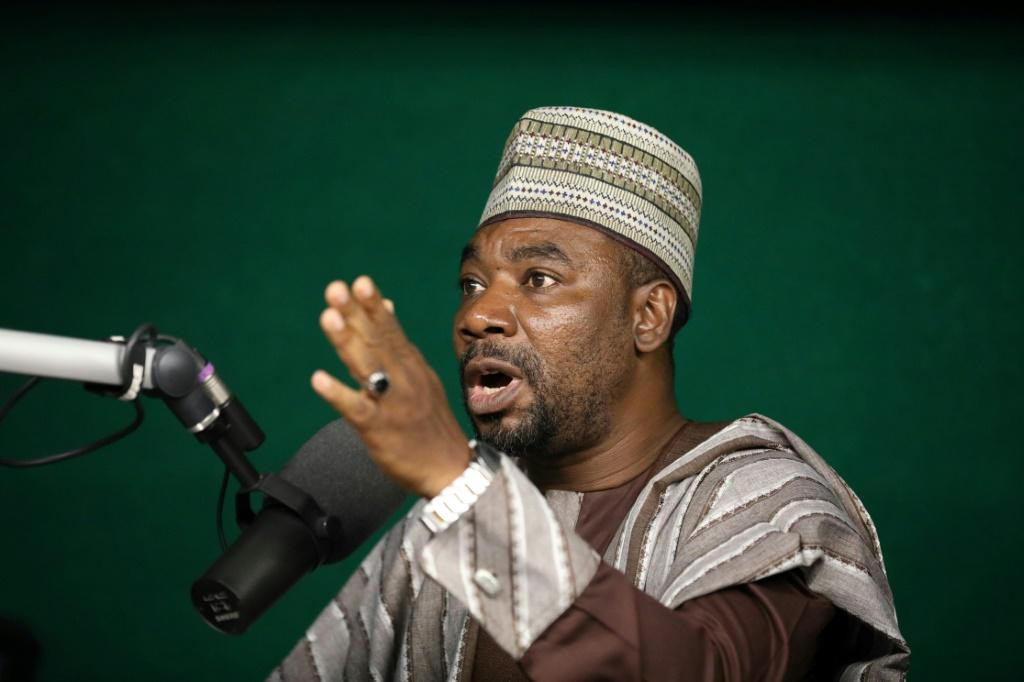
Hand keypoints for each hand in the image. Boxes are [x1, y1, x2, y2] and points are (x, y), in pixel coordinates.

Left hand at [311, 276, 470, 497]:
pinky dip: (338, 394)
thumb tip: (383, 304)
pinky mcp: (380, 430)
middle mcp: (404, 379)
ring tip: (328, 318)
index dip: (373, 307)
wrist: (451, 469)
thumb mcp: (421, 376)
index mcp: (411, 365)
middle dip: (357, 314)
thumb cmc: (429, 421)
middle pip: (378, 342)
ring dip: (347, 342)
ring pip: (367, 368)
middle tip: (337, 289)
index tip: (359, 282)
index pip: (390, 331)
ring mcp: (393, 403)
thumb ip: (398, 343)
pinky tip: (318, 379)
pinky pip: (357, 410)